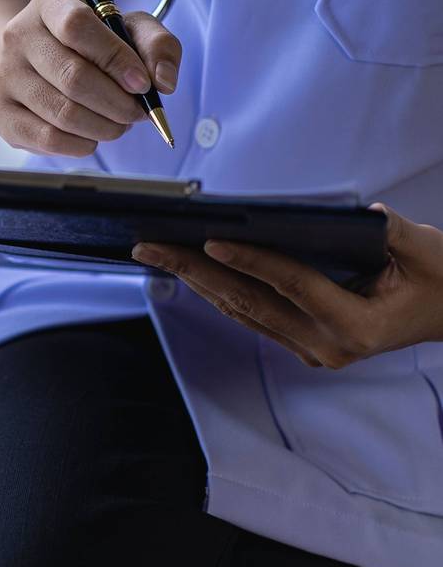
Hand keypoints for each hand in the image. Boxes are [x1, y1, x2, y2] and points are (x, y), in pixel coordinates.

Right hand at [0, 0, 180, 156]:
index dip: (116, 59)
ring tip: (118, 125)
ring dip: (103, 127)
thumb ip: (157, 45)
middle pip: (73, 77)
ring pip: (62, 113)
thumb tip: (163, 81)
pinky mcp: (0, 113)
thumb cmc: (90, 45)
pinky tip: (91, 137)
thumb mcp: (128, 30)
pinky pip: (46, 138)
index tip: (143, 84)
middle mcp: (18, 37)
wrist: (36, 62)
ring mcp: (5, 77)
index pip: (77, 27)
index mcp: (49, 5)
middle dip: (117, 103)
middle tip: (137, 113)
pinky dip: (80, 144)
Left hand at [132, 205, 442, 368]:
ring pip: (241, 311)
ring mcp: (311, 351)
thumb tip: (356, 216)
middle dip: (194, 269)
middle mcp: (326, 346)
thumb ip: (391, 234)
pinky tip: (188, 269)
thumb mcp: (427, 250)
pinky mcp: (302, 345)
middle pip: (248, 301)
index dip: (251, 260)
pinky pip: (251, 316)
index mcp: (355, 326)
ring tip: (155, 253)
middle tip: (150, 246)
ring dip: (195, 280)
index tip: (211, 240)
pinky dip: (218, 290)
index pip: (292, 284)